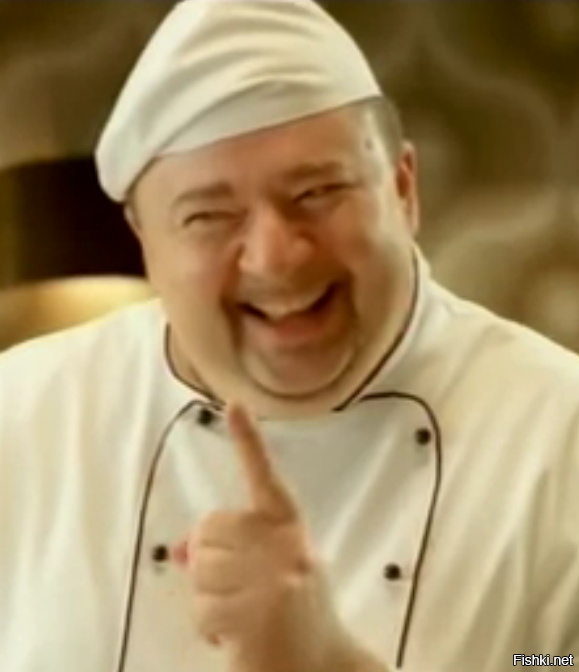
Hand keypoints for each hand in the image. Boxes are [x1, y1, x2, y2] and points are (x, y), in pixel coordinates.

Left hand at [174, 402, 362, 671]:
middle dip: (210, 565)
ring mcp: (274, 578)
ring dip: (209, 601)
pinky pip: (202, 611)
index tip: (233, 405)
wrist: (321, 667)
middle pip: (210, 530)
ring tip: (242, 617)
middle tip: (238, 592)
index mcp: (290, 530)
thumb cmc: (294, 614)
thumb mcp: (274, 571)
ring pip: (201, 573)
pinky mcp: (258, 614)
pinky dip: (210, 630)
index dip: (248, 440)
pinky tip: (238, 639)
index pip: (266, 478)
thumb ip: (238, 550)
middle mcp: (286, 546)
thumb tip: (184, 549)